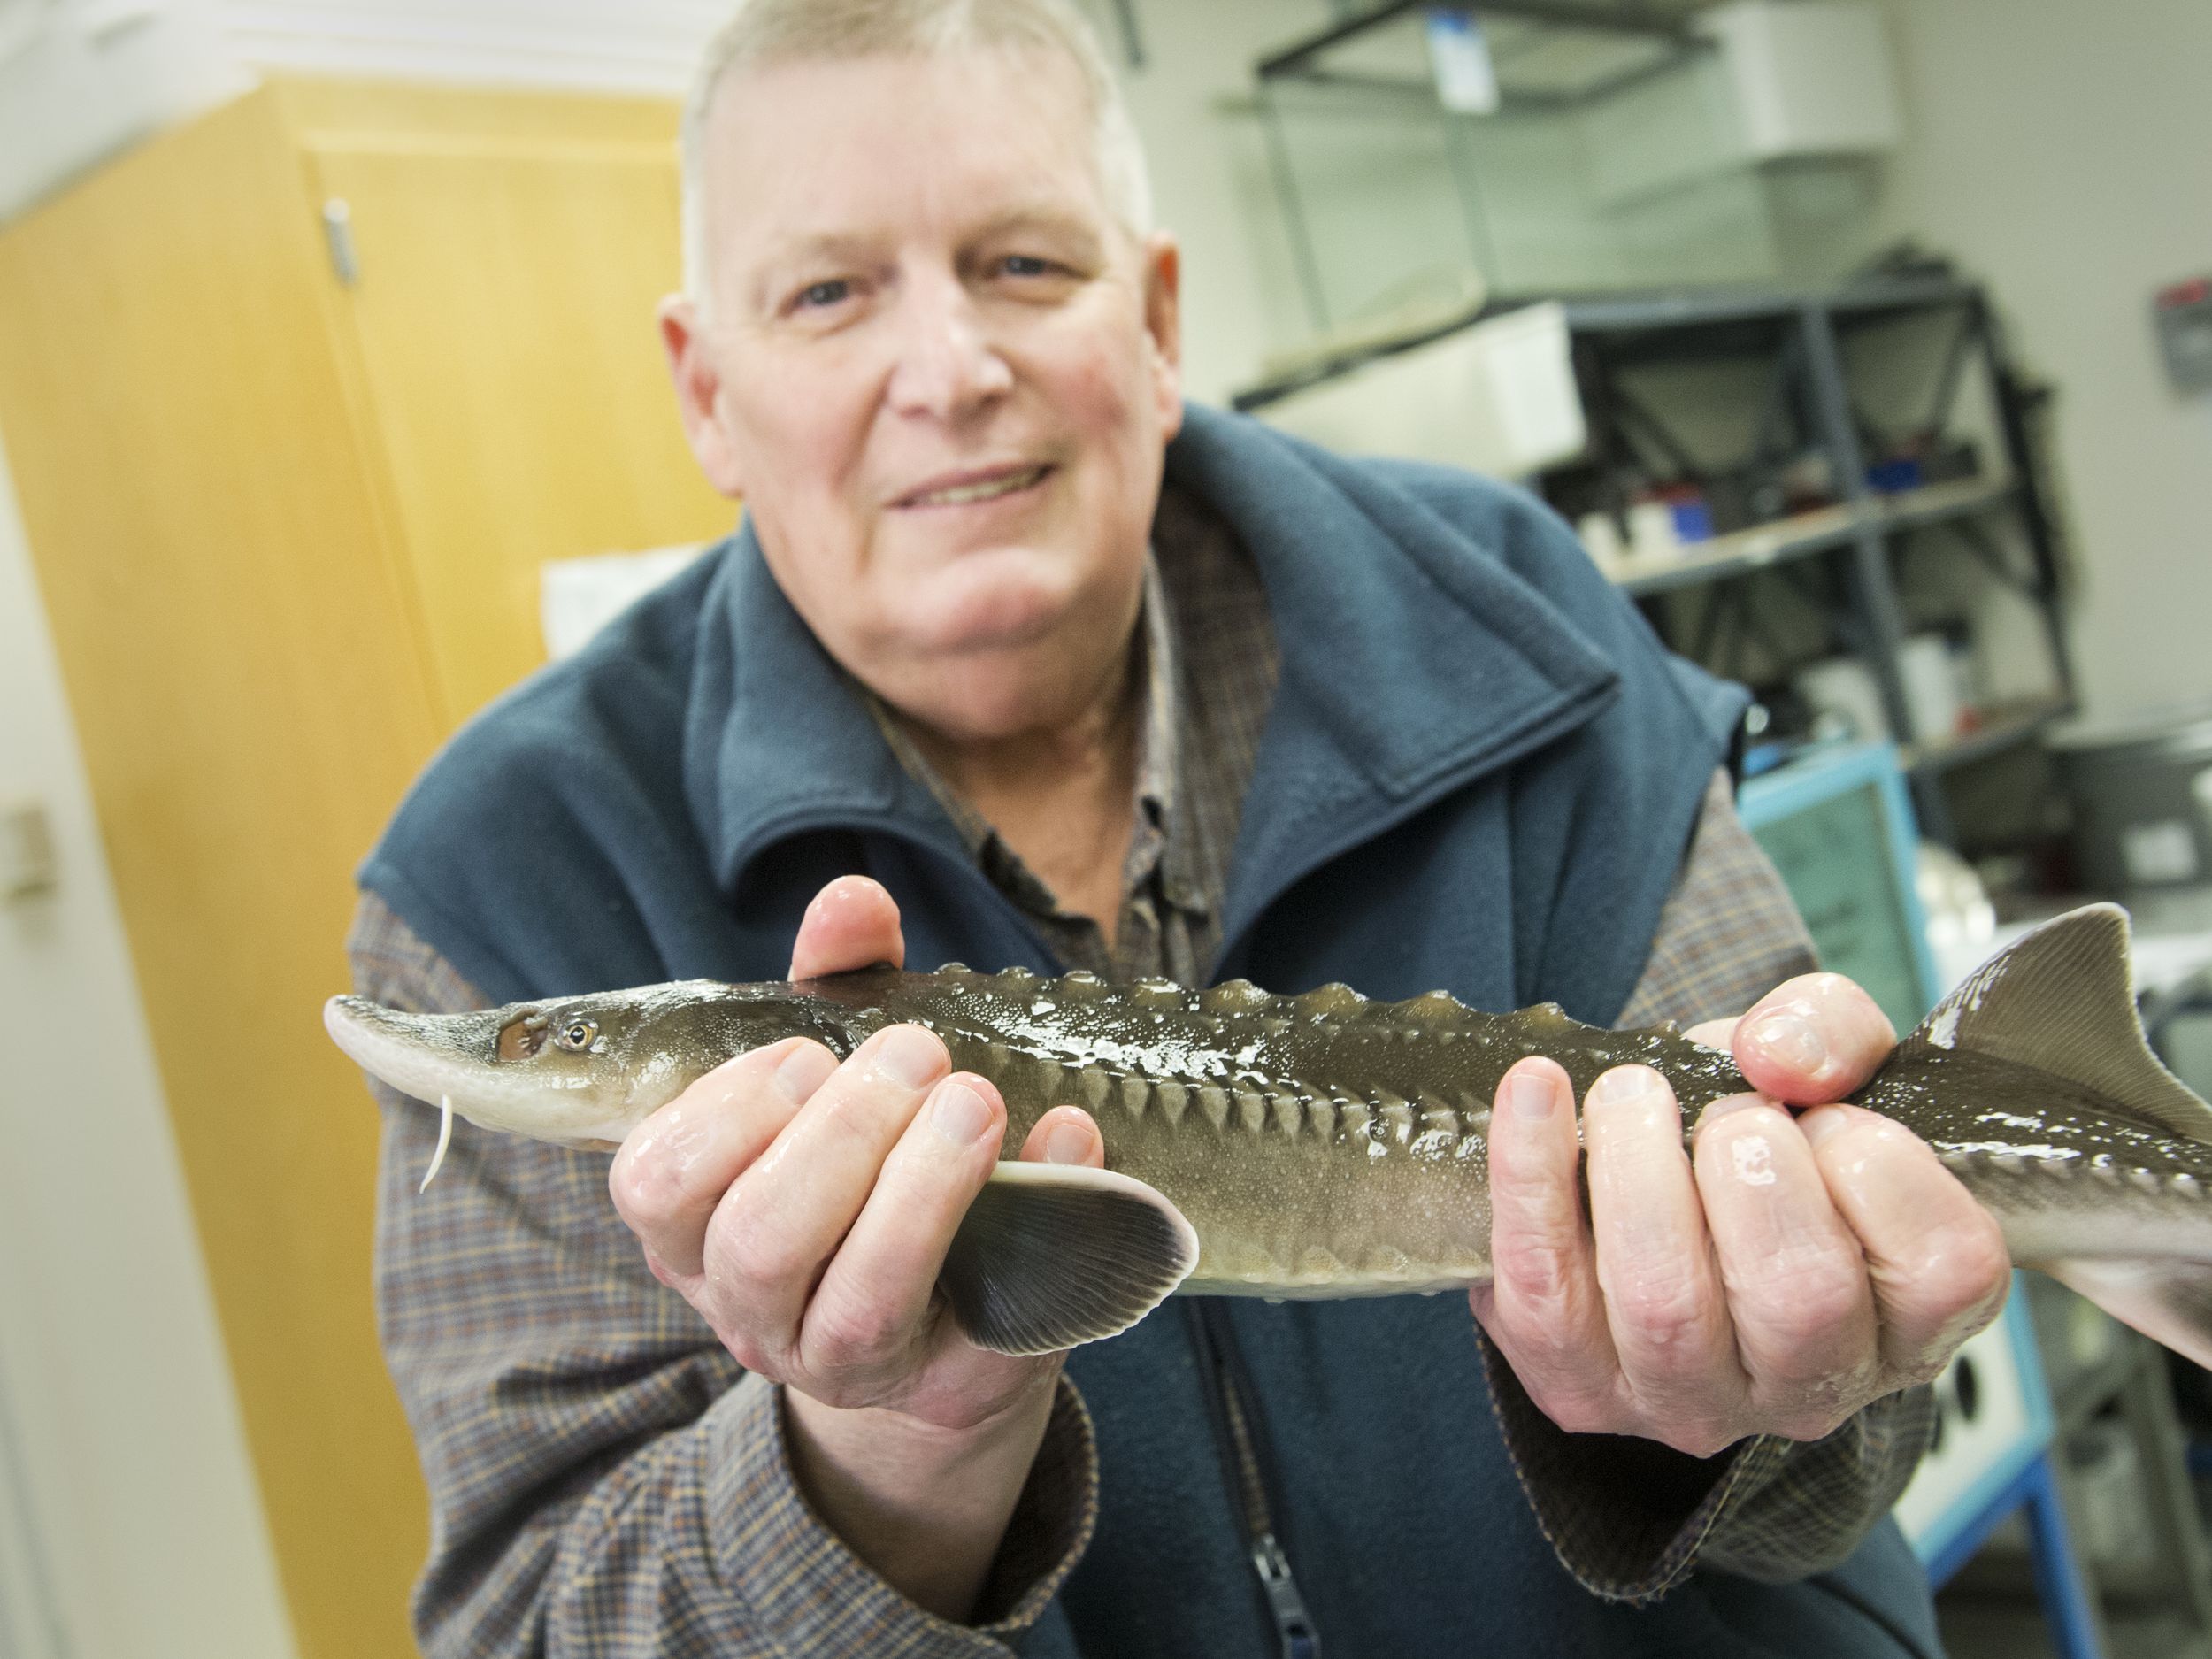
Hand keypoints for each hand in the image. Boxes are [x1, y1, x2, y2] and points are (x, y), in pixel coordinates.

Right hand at [605, 875, 1104, 1618]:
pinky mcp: (958, 1382)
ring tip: (974, 1099)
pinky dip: (1043, 1210)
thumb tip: (853, 902)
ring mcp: (850, 1361)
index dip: (727, 1114)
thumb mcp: (837, 1076)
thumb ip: (833, 983)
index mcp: (700, 1232)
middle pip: (757, 1243)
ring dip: (920, 1187)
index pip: (655, 1187)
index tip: (806, 1056)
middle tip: (913, 1055)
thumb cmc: (868, 1175)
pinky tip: (1070, 1132)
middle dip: (838, 1136)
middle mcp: (755, 1311)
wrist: (948, 1322)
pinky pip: (997, 1318)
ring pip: (855, 1303)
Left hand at [1471, 972, 2010, 1457]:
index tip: (1823, 1116)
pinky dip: (1533, 1171)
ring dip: (1639, 1165)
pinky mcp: (1576, 1383)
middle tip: (1725, 1111)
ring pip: (1666, 1301)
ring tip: (1633, 1095)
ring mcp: (1690, 1399)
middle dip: (1753, 1166)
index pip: (1943, 1269)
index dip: (1878, 1165)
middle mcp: (1814, 1383)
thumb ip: (1831, 1029)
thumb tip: (1780, 1057)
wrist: (1638, 1187)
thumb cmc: (1756, 1137)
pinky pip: (1544, 1286)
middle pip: (1800, 1298)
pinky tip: (1537, 1090)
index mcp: (1909, 1317)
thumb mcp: (1820, 1065)